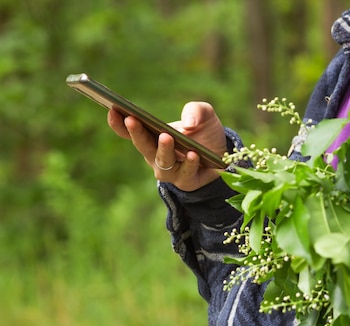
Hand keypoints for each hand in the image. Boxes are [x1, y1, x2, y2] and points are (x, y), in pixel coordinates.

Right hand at [108, 101, 227, 190]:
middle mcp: (155, 155)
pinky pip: (185, 173)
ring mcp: (169, 170)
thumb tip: (188, 124)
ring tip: (166, 137)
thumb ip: (196, 110)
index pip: (129, 131)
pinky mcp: (186, 181)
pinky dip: (189, 164)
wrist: (224, 157)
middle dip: (136, 132)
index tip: (112, 109)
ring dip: (163, 149)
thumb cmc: (206, 133)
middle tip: (132, 119)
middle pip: (142, 145)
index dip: (118, 122)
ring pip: (162, 161)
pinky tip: (193, 154)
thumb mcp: (205, 114)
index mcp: (152, 137)